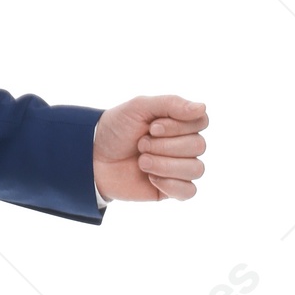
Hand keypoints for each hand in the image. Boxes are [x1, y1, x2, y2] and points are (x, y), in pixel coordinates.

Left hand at [93, 95, 209, 203]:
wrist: (92, 158)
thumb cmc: (116, 129)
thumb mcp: (139, 107)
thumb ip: (171, 103)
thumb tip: (202, 108)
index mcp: (180, 123)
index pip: (201, 121)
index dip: (178, 126)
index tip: (152, 127)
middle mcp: (184, 145)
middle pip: (198, 146)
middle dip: (165, 146)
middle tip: (140, 145)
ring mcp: (178, 168)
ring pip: (196, 169)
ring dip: (165, 164)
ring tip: (141, 162)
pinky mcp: (170, 189)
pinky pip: (189, 191)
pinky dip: (170, 184)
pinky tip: (151, 178)